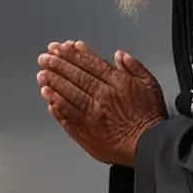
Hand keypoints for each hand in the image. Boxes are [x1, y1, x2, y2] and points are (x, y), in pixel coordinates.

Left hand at [36, 39, 168, 166]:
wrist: (149, 145)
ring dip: (53, 82)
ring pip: (68, 93)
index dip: (72, 54)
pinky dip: (57, 105)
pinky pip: (68, 115)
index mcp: (117, 82)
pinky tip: (48, 98)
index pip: (89, 63)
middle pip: (75, 76)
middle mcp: (102, 95)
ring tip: (42, 75)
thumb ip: (134, 67)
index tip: (59, 48)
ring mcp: (92, 114)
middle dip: (57, 64)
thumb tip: (120, 55)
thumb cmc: (150, 118)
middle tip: (44, 58)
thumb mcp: (150, 85)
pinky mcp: (87, 130)